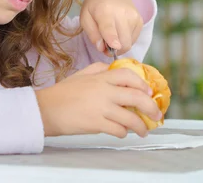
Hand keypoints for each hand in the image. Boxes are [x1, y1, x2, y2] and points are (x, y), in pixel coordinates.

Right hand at [34, 63, 161, 137]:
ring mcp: (101, 107)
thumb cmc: (62, 93)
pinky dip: (123, 132)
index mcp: (101, 77)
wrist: (46, 109)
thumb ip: (98, 69)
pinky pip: (118, 129)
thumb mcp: (81, 74)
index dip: (142, 84)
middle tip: (156, 115)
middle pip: (137, 96)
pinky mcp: (96, 123)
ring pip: (131, 117)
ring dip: (141, 126)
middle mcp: (104, 91)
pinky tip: (122, 132)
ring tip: (143, 130)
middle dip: (151, 108)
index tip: (149, 92)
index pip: (129, 75)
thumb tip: (113, 68)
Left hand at [80, 0, 143, 55]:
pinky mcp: (140, 20)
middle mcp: (122, 12)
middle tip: (105, 46)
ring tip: (111, 36)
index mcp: (104, 11)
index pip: (109, 28)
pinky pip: (134, 40)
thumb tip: (101, 48)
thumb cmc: (94, 7)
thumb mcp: (85, 18)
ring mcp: (133, 16)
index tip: (115, 47)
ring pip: (129, 42)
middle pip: (122, 41)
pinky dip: (126, 40)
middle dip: (113, 49)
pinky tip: (119, 32)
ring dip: (120, 45)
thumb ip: (92, 34)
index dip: (112, 39)